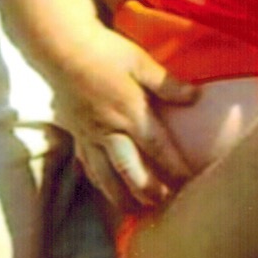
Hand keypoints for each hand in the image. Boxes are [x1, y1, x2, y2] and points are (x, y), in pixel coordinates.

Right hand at [46, 26, 198, 216]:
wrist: (60, 48)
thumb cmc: (103, 51)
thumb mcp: (140, 62)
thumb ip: (167, 84)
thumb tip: (197, 97)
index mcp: (131, 112)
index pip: (158, 148)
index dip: (174, 167)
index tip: (189, 181)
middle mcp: (110, 129)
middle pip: (130, 169)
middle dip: (147, 190)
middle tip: (163, 203)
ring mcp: (90, 134)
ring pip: (105, 174)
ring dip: (120, 195)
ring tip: (133, 210)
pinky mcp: (75, 131)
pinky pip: (86, 163)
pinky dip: (95, 179)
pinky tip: (101, 186)